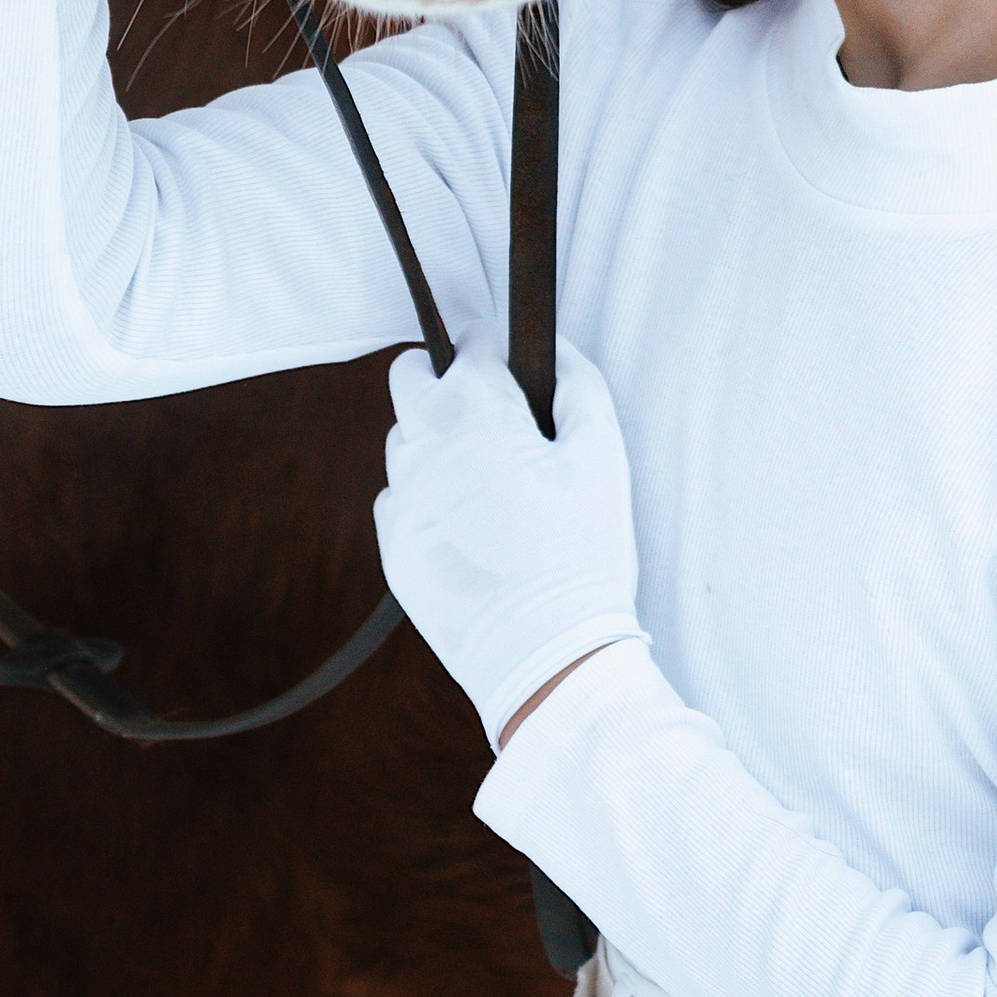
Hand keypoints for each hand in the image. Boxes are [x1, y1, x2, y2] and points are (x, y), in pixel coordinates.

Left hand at [375, 325, 645, 754]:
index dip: (493, 345)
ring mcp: (403, 496)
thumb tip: (555, 350)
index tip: (507, 361)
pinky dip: (424, 497)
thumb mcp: (603, 456)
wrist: (545, 653)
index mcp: (477, 412)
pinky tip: (465, 524)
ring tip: (481, 475)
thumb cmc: (582, 552)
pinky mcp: (393, 545)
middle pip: (409, 376)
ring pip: (402, 440)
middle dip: (441, 376)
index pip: (470, 342)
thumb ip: (578, 386)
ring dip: (432, 439)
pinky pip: (398, 498)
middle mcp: (426, 444)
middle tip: (482, 406)